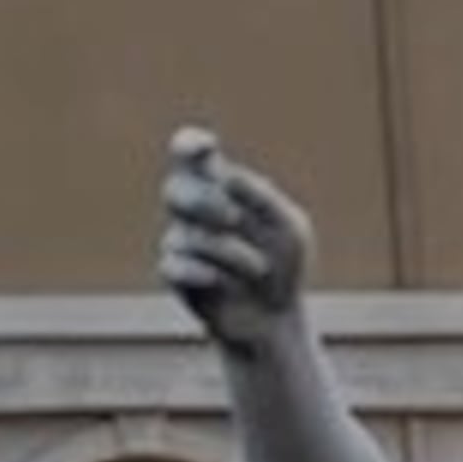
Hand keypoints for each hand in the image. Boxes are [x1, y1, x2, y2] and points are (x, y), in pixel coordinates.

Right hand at [159, 126, 315, 347]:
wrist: (275, 317)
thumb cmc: (284, 266)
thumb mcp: (288, 228)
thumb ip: (263, 198)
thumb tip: (227, 176)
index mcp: (221, 187)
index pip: (189, 153)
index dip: (189, 144)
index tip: (204, 148)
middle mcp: (194, 210)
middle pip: (175, 188)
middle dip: (205, 202)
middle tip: (235, 219)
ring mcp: (181, 241)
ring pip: (184, 233)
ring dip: (228, 251)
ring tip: (258, 268)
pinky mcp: (174, 274)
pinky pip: (174, 264)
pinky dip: (201, 271)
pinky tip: (218, 280)